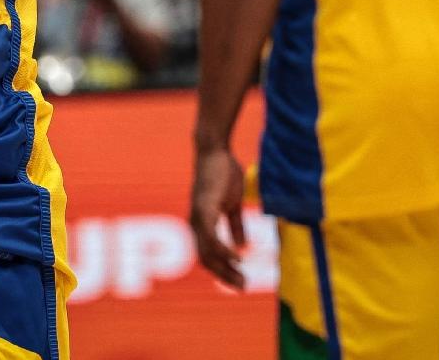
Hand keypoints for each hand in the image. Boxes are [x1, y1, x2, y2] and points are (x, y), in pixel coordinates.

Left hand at [188, 144, 247, 288]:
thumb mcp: (233, 205)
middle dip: (224, 276)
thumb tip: (241, 248)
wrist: (214, 151)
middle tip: (242, 287)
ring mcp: (197, 216)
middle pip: (205, 260)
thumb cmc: (223, 174)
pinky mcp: (204, 207)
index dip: (222, 271)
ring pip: (206, 252)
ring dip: (224, 268)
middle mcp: (195, 223)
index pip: (207, 256)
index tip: (239, 283)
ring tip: (241, 278)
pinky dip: (223, 250)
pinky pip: (211, 236)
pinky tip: (236, 258)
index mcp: (200, 224)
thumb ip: (235, 226)